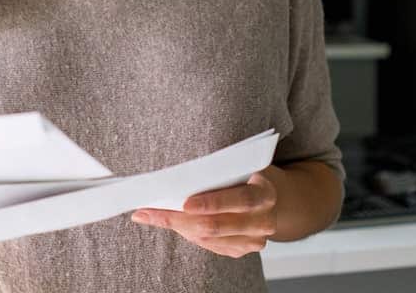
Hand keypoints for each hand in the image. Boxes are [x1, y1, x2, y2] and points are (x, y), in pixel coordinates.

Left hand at [130, 169, 277, 257]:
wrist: (266, 197)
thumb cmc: (246, 175)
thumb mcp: (239, 166)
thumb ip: (219, 171)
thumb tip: (178, 174)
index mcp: (265, 194)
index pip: (241, 200)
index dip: (213, 203)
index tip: (184, 203)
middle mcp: (263, 221)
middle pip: (217, 226)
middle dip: (179, 219)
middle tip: (149, 212)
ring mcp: (253, 240)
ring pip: (207, 238)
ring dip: (176, 226)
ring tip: (149, 215)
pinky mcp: (240, 250)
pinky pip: (208, 245)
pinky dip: (185, 232)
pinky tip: (169, 221)